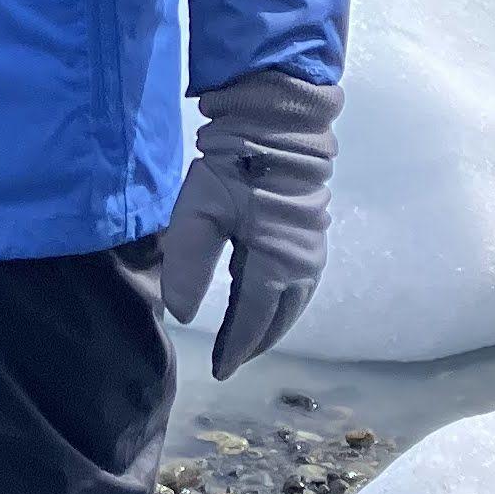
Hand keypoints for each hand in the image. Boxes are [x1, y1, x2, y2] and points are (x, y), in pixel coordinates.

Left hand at [157, 68, 339, 376]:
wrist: (278, 124)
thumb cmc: (236, 167)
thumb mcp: (200, 212)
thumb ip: (189, 266)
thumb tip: (181, 315)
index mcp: (274, 265)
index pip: (252, 322)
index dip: (234, 348)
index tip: (217, 369)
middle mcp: (301, 266)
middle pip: (278, 320)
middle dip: (254, 343)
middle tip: (230, 359)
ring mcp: (312, 251)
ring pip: (293, 305)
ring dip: (272, 324)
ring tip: (246, 338)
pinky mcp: (313, 236)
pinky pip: (300, 285)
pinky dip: (283, 302)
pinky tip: (266, 301)